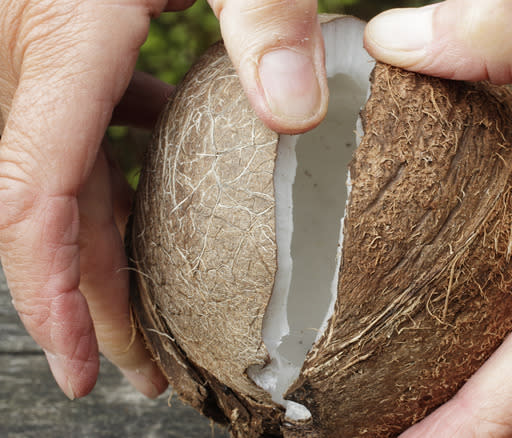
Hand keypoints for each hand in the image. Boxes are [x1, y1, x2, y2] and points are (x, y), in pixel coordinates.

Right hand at [0, 0, 325, 399]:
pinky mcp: (70, 29)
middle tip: (140, 369)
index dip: (55, 295)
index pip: (36, 199)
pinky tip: (165, 179)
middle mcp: (32, 49)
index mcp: (59, 36)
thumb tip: (301, 117)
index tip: (86, 366)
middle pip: (46, 205)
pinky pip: (82, 121)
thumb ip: (265, 15)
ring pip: (61, 169)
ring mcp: (43, 41)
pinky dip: (118, 169)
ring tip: (150, 305)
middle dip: (88, 295)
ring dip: (101, 244)